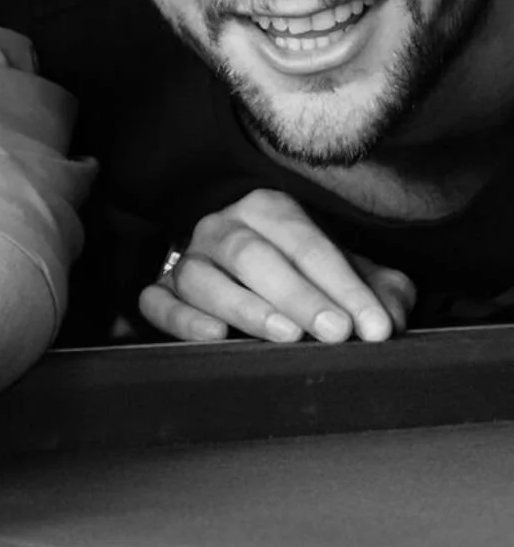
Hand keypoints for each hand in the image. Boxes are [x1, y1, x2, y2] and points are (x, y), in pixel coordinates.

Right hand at [139, 188, 414, 344]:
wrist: (255, 278)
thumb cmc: (309, 279)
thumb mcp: (352, 278)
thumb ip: (381, 294)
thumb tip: (388, 320)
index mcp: (269, 211)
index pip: (307, 244)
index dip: (345, 286)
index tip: (373, 327)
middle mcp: (222, 228)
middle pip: (254, 255)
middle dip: (299, 295)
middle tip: (336, 332)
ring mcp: (189, 260)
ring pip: (203, 277)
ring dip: (246, 307)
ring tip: (285, 336)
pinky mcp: (160, 292)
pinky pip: (158, 302)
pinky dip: (181, 319)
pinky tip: (214, 336)